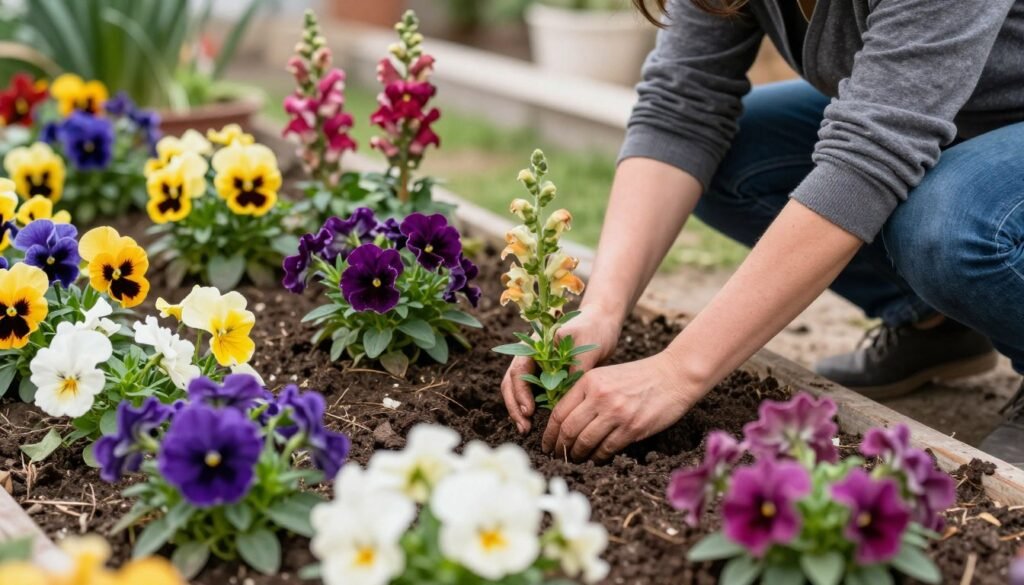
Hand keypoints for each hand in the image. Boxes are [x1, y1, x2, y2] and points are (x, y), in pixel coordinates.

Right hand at [501, 306, 621, 433]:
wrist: (602, 323)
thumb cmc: (593, 330)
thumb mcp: (584, 347)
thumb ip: (572, 370)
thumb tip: (561, 398)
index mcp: (534, 346)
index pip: (518, 371)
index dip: (520, 393)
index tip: (530, 410)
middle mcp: (531, 358)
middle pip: (512, 384)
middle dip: (514, 406)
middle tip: (524, 427)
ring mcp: (537, 368)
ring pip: (519, 391)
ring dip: (520, 411)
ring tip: (526, 430)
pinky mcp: (547, 378)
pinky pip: (534, 395)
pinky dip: (532, 409)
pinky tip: (537, 424)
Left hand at [541, 351, 700, 461]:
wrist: (674, 375)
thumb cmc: (640, 377)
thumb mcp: (606, 376)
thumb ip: (586, 393)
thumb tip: (565, 421)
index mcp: (589, 381)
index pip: (559, 412)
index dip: (549, 434)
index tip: (546, 445)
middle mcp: (599, 396)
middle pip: (568, 430)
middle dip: (559, 448)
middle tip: (557, 457)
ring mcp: (616, 413)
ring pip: (585, 442)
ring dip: (577, 456)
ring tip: (575, 460)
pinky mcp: (632, 427)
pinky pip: (606, 449)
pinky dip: (597, 458)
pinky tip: (595, 460)